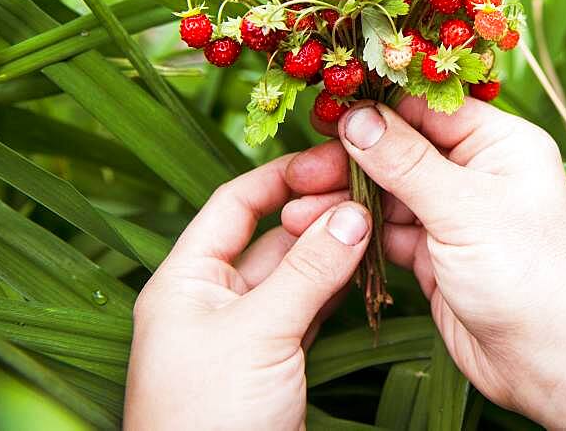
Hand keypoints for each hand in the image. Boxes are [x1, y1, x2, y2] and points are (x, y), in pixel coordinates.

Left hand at [125, 156, 372, 430]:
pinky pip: (308, 308)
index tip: (334, 160)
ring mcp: (246, 332)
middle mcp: (213, 299)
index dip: (282, 177)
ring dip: (333, 250)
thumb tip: (353, 214)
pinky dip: (336, 288)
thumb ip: (308, 272)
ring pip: (296, 273)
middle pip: (271, 236)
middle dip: (318, 213)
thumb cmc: (208, 419)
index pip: (235, 204)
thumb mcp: (259, 335)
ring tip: (379, 225)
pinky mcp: (275, 361)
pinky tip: (366, 270)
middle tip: (371, 195)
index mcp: (186, 280)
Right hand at [285, 97, 565, 423]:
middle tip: (300, 170)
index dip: (376, 109)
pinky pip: (389, 232)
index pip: (429, 109)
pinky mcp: (437, 255)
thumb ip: (406, 162)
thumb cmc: (528, 274)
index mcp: (500, 144)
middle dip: (351, 160)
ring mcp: (456, 215)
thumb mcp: (464, 208)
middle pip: (402, 150)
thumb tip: (357, 117)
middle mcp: (478, 172)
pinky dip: (357, 233)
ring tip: (297, 207)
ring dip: (345, 199)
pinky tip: (320, 232)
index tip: (324, 112)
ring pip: (390, 194)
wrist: (552, 361)